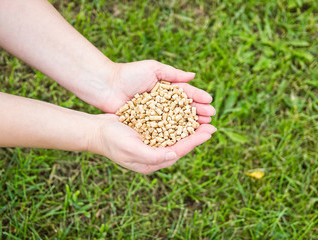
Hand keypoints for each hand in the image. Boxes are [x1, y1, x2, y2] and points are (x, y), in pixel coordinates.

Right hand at [87, 114, 215, 173]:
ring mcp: (151, 144)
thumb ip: (153, 155)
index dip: (195, 141)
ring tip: (202, 118)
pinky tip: (185, 113)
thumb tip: (175, 155)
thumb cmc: (112, 140)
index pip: (179, 151)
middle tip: (212, 125)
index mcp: (152, 162)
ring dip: (189, 127)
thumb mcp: (132, 148)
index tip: (210, 132)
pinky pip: (167, 128)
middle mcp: (154, 154)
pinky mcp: (148, 133)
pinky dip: (177, 121)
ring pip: (176, 135)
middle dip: (196, 134)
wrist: (96, 130)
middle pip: (181, 143)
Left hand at [96, 60, 215, 123]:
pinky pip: (161, 129)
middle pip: (184, 109)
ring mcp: (154, 115)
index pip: (186, 94)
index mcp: (165, 88)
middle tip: (211, 119)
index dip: (198, 99)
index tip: (210, 104)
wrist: (106, 86)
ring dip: (189, 125)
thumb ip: (173, 73)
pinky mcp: (145, 124)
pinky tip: (184, 137)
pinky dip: (173, 133)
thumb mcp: (153, 69)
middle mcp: (162, 103)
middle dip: (198, 113)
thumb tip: (193, 76)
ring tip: (203, 128)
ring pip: (175, 121)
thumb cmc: (128, 74)